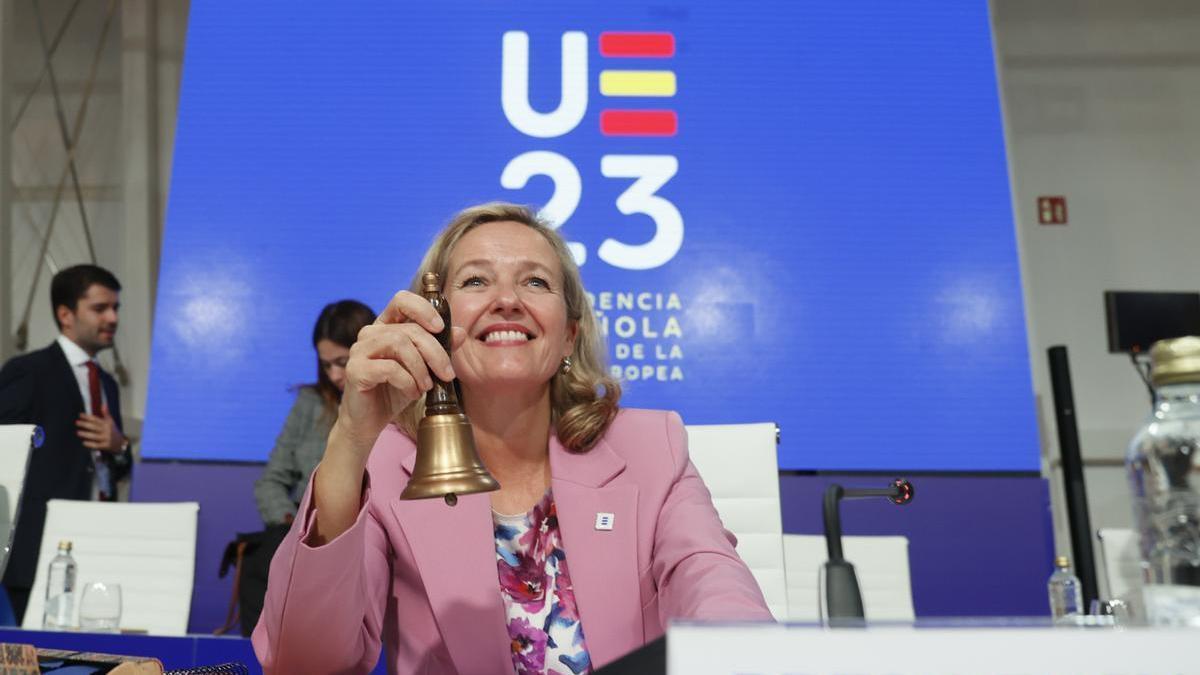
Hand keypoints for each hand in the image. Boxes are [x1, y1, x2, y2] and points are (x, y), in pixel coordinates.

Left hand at [76, 405, 126, 452]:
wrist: (120, 443)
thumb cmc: (112, 431)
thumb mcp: (110, 421)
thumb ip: (106, 413)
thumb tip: (103, 404)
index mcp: (107, 424)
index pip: (96, 419)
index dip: (88, 417)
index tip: (80, 415)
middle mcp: (107, 430)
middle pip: (94, 427)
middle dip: (85, 424)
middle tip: (77, 422)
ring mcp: (106, 438)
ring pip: (94, 436)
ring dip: (86, 434)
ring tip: (78, 432)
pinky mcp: (106, 446)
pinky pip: (96, 445)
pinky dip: (90, 444)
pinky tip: (84, 442)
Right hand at [335, 289, 465, 459]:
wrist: (369, 422)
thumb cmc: (395, 392)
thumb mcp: (424, 369)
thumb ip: (440, 349)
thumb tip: (461, 333)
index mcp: (386, 326)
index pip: (401, 300)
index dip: (423, 309)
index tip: (440, 328)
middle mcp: (370, 333)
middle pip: (409, 330)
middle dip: (435, 352)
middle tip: (447, 374)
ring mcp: (359, 350)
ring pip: (399, 344)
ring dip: (421, 368)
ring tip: (427, 386)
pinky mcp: (355, 370)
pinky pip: (389, 368)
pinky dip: (408, 381)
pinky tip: (413, 393)